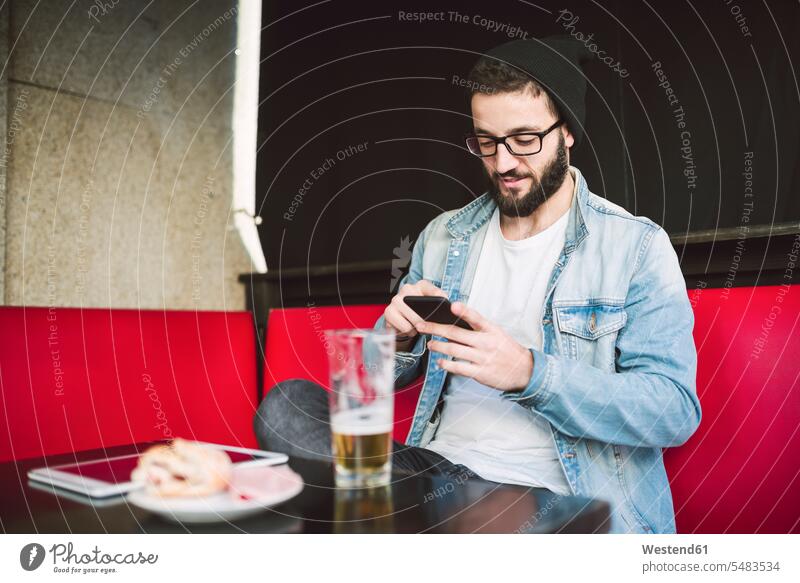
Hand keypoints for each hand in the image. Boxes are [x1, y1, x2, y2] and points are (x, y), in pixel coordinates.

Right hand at [383, 279, 448, 341]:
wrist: (400, 318)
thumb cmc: (418, 311)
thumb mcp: (431, 304)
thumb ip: (440, 302)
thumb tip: (447, 304)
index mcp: (421, 285)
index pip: (434, 291)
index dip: (441, 298)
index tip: (445, 302)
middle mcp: (407, 289)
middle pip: (424, 311)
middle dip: (428, 321)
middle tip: (426, 323)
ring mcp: (396, 299)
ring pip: (415, 321)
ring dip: (418, 328)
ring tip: (416, 324)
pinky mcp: (388, 311)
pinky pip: (405, 327)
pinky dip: (408, 331)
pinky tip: (407, 326)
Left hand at [416, 302, 532, 391]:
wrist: (523, 370)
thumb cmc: (506, 349)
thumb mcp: (497, 333)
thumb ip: (478, 328)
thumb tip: (454, 322)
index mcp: (491, 330)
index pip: (476, 317)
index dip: (464, 311)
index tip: (452, 305)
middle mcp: (486, 342)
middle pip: (456, 334)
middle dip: (435, 328)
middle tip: (421, 325)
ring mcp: (482, 358)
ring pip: (454, 350)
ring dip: (438, 346)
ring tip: (429, 344)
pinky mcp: (480, 373)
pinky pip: (459, 368)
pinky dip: (447, 365)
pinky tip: (440, 362)